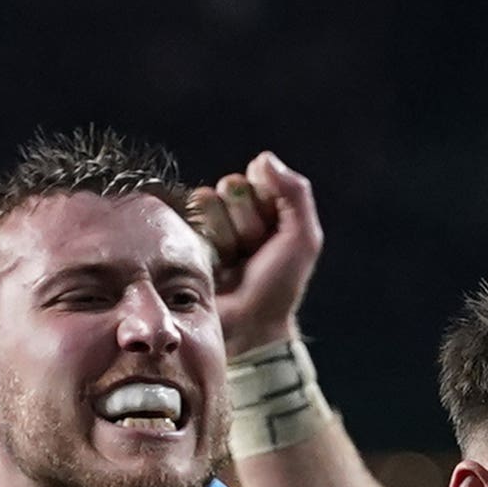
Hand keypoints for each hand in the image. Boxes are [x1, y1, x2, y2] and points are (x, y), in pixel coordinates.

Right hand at [187, 151, 326, 348]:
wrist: (248, 328)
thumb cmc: (278, 288)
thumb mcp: (302, 240)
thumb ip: (295, 193)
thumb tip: (263, 158)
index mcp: (268, 206)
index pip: (258, 175)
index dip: (266, 204)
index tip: (274, 238)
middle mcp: (237, 211)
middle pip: (231, 186)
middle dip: (245, 222)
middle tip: (253, 254)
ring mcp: (210, 225)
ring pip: (207, 201)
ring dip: (224, 236)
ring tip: (233, 263)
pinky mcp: (185, 240)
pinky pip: (186, 219)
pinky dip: (204, 243)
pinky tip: (214, 266)